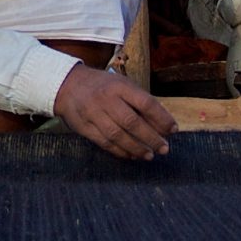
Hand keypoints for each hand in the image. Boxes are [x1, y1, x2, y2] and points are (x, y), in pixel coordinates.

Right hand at [53, 64, 175, 160]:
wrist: (67, 85)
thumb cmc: (102, 86)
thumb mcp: (121, 84)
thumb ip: (139, 101)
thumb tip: (162, 124)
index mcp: (120, 86)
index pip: (145, 103)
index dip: (161, 118)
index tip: (173, 130)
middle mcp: (107, 100)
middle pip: (132, 122)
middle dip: (151, 138)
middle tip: (164, 149)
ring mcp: (93, 114)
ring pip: (118, 136)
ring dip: (136, 148)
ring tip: (149, 156)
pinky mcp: (84, 127)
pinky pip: (105, 143)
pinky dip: (120, 151)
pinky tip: (131, 156)